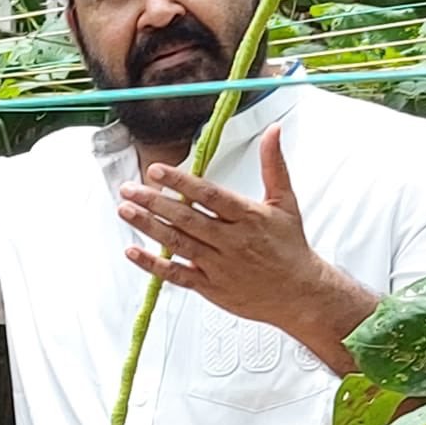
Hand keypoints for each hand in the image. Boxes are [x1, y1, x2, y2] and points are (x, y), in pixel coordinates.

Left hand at [117, 124, 325, 331]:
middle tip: (129, 189)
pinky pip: (177, 275)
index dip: (181, 182)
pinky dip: (154, 265)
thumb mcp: (286, 202)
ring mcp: (218, 266)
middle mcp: (231, 241)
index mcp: (248, 217)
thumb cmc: (290, 247)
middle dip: (154, 202)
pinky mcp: (210, 287)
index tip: (157, 170)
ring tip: (125, 211)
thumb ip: (274, 165)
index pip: (209, 195)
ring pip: (178, 244)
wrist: (300, 294)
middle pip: (187, 218)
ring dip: (148, 227)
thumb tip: (274, 130)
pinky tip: (133, 251)